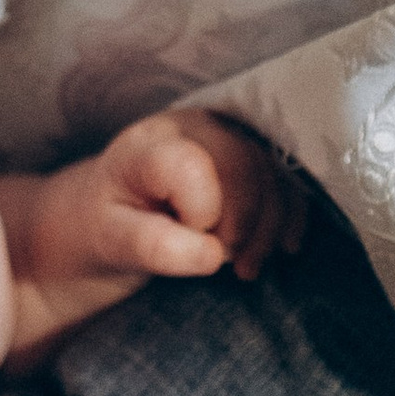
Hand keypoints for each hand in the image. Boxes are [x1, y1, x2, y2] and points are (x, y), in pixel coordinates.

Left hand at [63, 109, 302, 287]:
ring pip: (270, 171)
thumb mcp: (110, 241)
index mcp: (147, 144)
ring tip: (246, 268)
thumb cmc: (104, 228)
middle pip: (242, 164)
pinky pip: (285, 177)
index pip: (193, 167)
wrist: (107, 217)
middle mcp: (189, 127)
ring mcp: (222, 135)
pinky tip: (284, 248)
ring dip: (270, 227)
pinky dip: (290, 214)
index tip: (188, 243)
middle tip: (231, 266)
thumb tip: (212, 253)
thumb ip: (152, 245)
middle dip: (245, 224)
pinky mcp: (246, 152)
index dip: (202, 214)